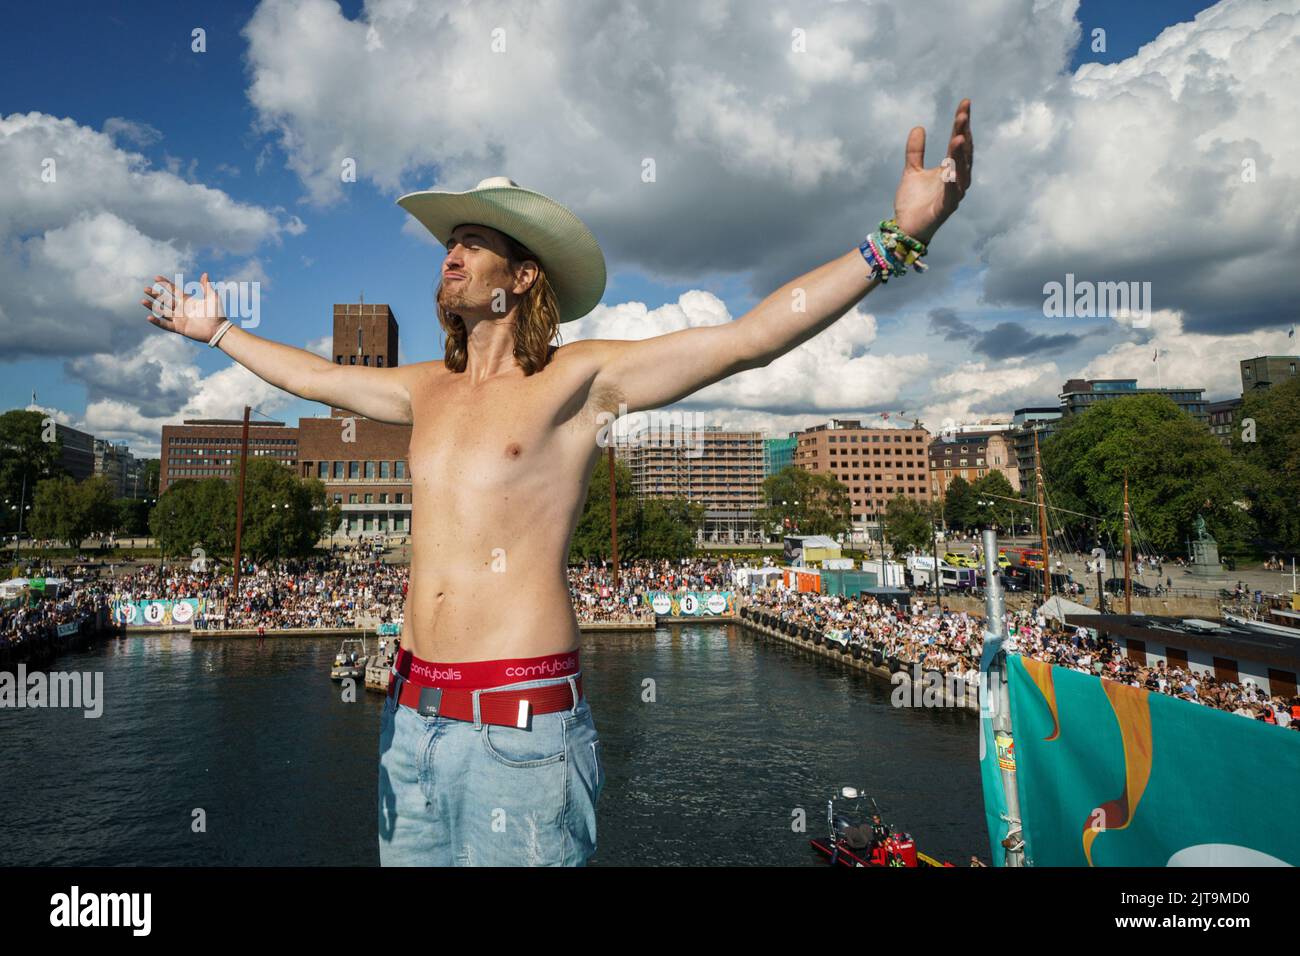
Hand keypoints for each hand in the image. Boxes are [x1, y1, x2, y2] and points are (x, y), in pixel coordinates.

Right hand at [141, 272, 227, 341]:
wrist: (218, 329)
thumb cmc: (217, 313)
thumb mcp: (212, 297)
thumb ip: (206, 286)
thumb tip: (205, 274)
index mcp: (187, 300)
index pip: (173, 290)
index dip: (165, 284)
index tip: (156, 277)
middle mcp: (181, 308)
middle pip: (164, 300)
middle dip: (155, 294)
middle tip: (146, 289)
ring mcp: (179, 318)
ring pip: (162, 311)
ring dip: (152, 306)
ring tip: (143, 301)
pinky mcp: (179, 328)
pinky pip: (166, 325)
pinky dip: (157, 322)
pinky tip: (149, 317)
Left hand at [892, 99, 972, 245]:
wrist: (905, 229)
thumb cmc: (913, 203)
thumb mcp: (911, 171)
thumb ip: (915, 151)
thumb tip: (919, 127)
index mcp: (950, 169)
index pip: (959, 141)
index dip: (962, 123)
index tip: (965, 103)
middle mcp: (957, 179)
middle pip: (963, 152)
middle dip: (964, 133)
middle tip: (963, 113)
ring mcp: (954, 194)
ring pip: (961, 171)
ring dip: (960, 154)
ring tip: (959, 137)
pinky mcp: (946, 209)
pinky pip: (951, 194)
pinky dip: (952, 182)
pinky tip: (951, 169)